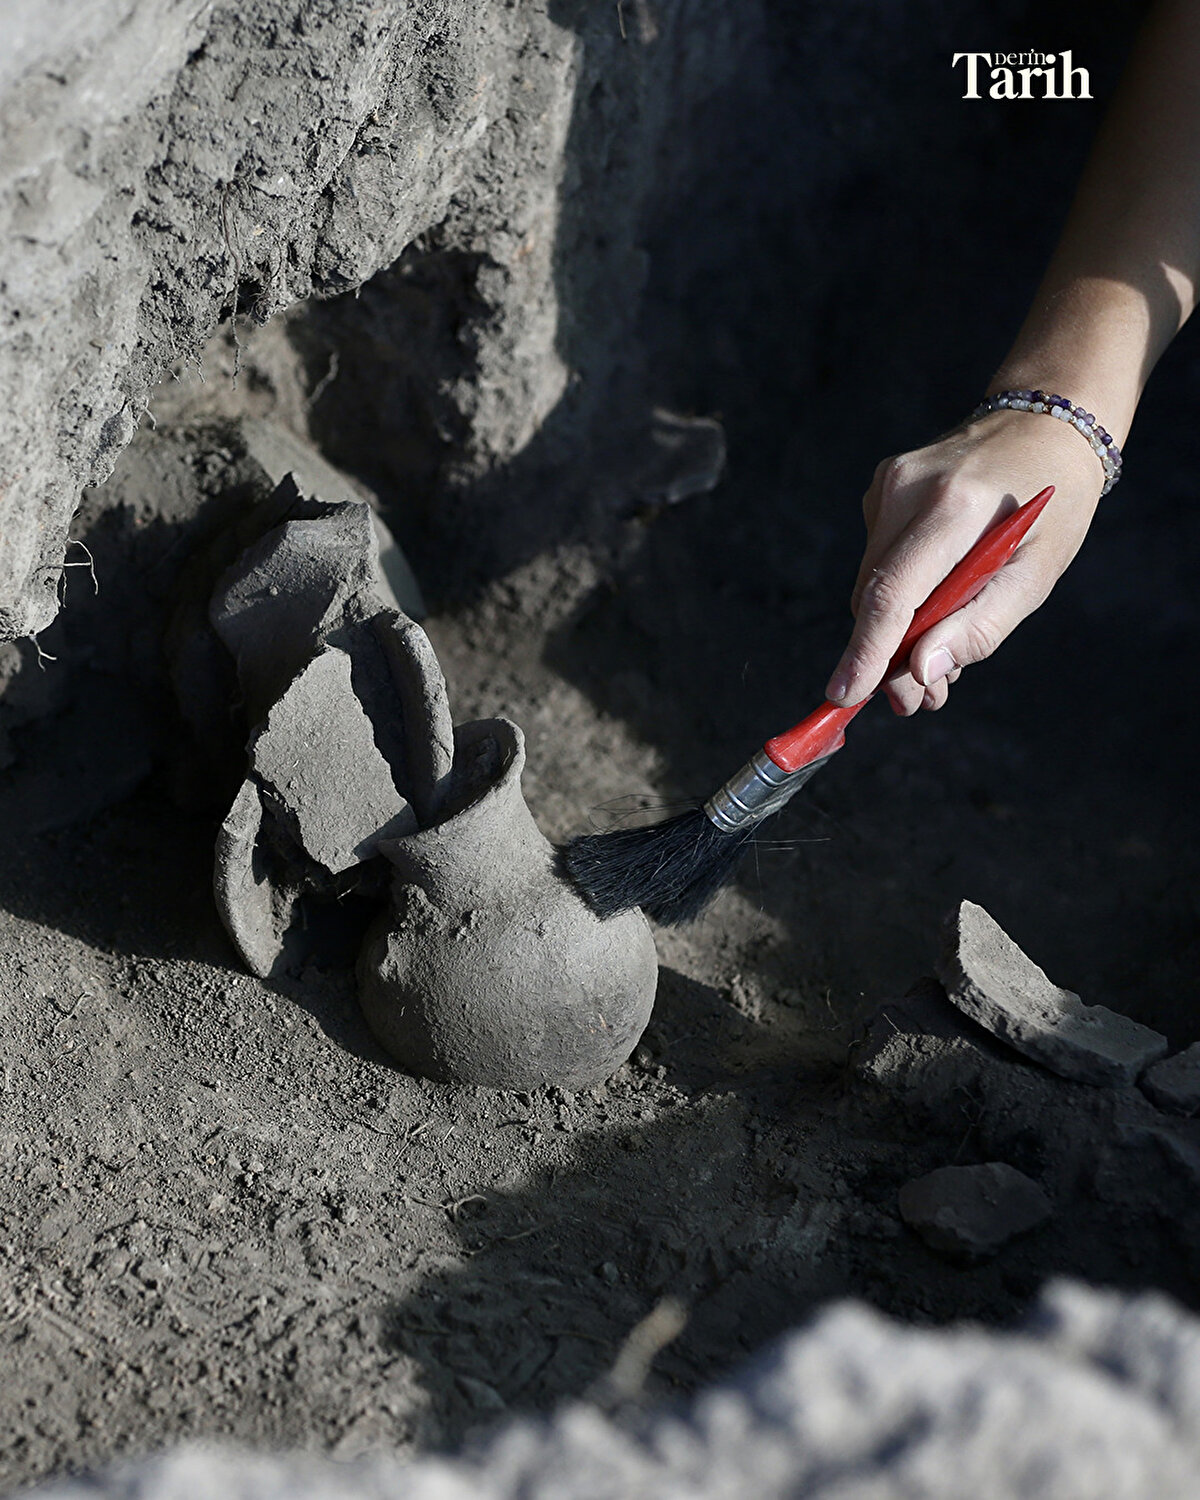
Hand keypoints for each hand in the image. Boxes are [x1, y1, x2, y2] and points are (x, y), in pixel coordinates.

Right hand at [825, 409, 1103, 714]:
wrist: (1044, 426)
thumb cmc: (1051, 507)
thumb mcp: (1035, 575)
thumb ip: (979, 627)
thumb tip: (921, 672)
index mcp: (954, 508)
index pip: (893, 592)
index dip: (867, 651)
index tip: (845, 695)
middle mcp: (909, 489)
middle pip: (875, 597)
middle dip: (890, 657)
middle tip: (921, 702)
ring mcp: (888, 483)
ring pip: (872, 583)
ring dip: (896, 630)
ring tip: (935, 661)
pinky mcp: (882, 485)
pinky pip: (879, 558)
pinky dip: (900, 593)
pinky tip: (933, 606)